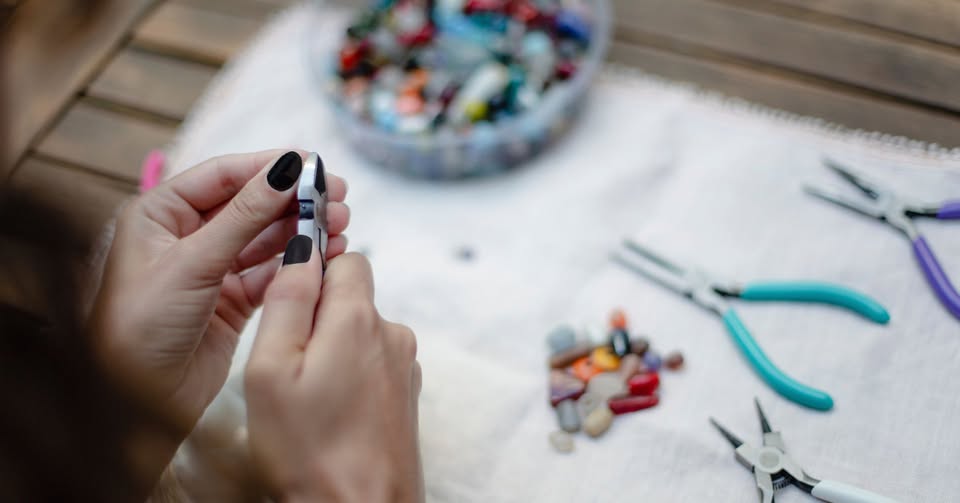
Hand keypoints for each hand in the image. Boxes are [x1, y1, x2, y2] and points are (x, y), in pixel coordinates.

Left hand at [91, 150, 348, 435]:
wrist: (133, 401)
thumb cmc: (141, 324)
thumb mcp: (193, 262)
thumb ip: (244, 215)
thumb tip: (286, 169)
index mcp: (160, 213)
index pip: (224, 175)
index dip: (270, 167)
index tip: (314, 163)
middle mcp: (185, 236)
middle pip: (251, 204)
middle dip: (295, 199)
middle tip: (338, 196)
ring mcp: (211, 269)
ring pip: (266, 239)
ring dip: (302, 230)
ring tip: (340, 225)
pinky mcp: (231, 301)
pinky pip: (271, 272)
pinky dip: (298, 263)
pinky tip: (325, 255)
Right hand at [245, 250, 422, 502]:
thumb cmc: (308, 451)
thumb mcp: (271, 368)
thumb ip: (287, 299)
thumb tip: (301, 247)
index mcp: (359, 319)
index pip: (345, 258)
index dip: (312, 270)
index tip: (288, 301)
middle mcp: (393, 335)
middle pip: (352, 298)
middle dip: (317, 319)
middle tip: (287, 367)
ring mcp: (405, 368)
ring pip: (360, 334)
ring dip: (332, 353)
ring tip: (308, 400)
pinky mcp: (407, 397)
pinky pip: (372, 367)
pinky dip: (350, 379)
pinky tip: (331, 414)